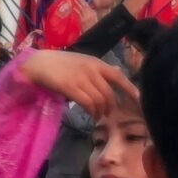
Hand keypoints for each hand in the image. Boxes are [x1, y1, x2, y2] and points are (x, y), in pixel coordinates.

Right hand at [18, 48, 137, 118]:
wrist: (38, 63)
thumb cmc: (61, 63)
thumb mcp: (84, 62)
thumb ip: (99, 69)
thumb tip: (118, 71)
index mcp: (96, 63)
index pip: (119, 76)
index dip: (130, 89)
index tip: (139, 100)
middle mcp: (91, 70)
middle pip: (109, 93)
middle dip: (111, 106)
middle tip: (108, 113)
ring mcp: (80, 78)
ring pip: (99, 100)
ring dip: (101, 111)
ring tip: (98, 116)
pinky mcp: (69, 87)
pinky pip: (87, 103)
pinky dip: (91, 111)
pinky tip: (91, 115)